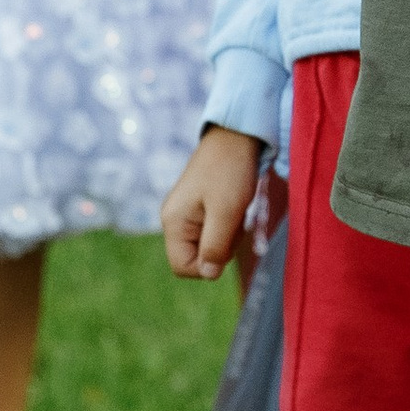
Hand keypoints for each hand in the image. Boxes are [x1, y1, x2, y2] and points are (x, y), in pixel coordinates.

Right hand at [163, 130, 280, 280]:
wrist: (236, 136)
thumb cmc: (230, 171)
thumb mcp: (226, 212)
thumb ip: (215, 246)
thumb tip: (209, 274)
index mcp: (173, 222)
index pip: (182, 267)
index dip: (207, 265)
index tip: (227, 242)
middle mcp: (174, 220)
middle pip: (197, 258)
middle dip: (221, 247)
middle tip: (234, 220)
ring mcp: (186, 214)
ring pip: (209, 245)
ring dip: (228, 235)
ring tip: (236, 210)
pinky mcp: (200, 208)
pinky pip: (215, 231)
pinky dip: (229, 225)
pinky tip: (235, 207)